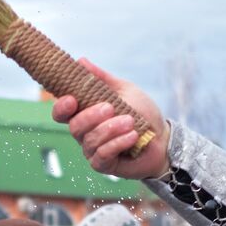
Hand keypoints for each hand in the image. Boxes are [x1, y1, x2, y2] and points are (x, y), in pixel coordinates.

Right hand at [50, 59, 169, 178]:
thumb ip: (102, 79)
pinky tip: (132, 136)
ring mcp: (93, 150)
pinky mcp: (104, 165)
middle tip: (110, 108)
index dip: (61, 107)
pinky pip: (102, 155)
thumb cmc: (142, 114)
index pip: (62, 113)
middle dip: (90, 116)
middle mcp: (85, 133)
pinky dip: (117, 143)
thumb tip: (81, 61)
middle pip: (74, 126)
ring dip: (110, 129)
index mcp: (85, 114)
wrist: (163, 138)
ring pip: (90, 140)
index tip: (71, 100)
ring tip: (130, 122)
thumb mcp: (124, 90)